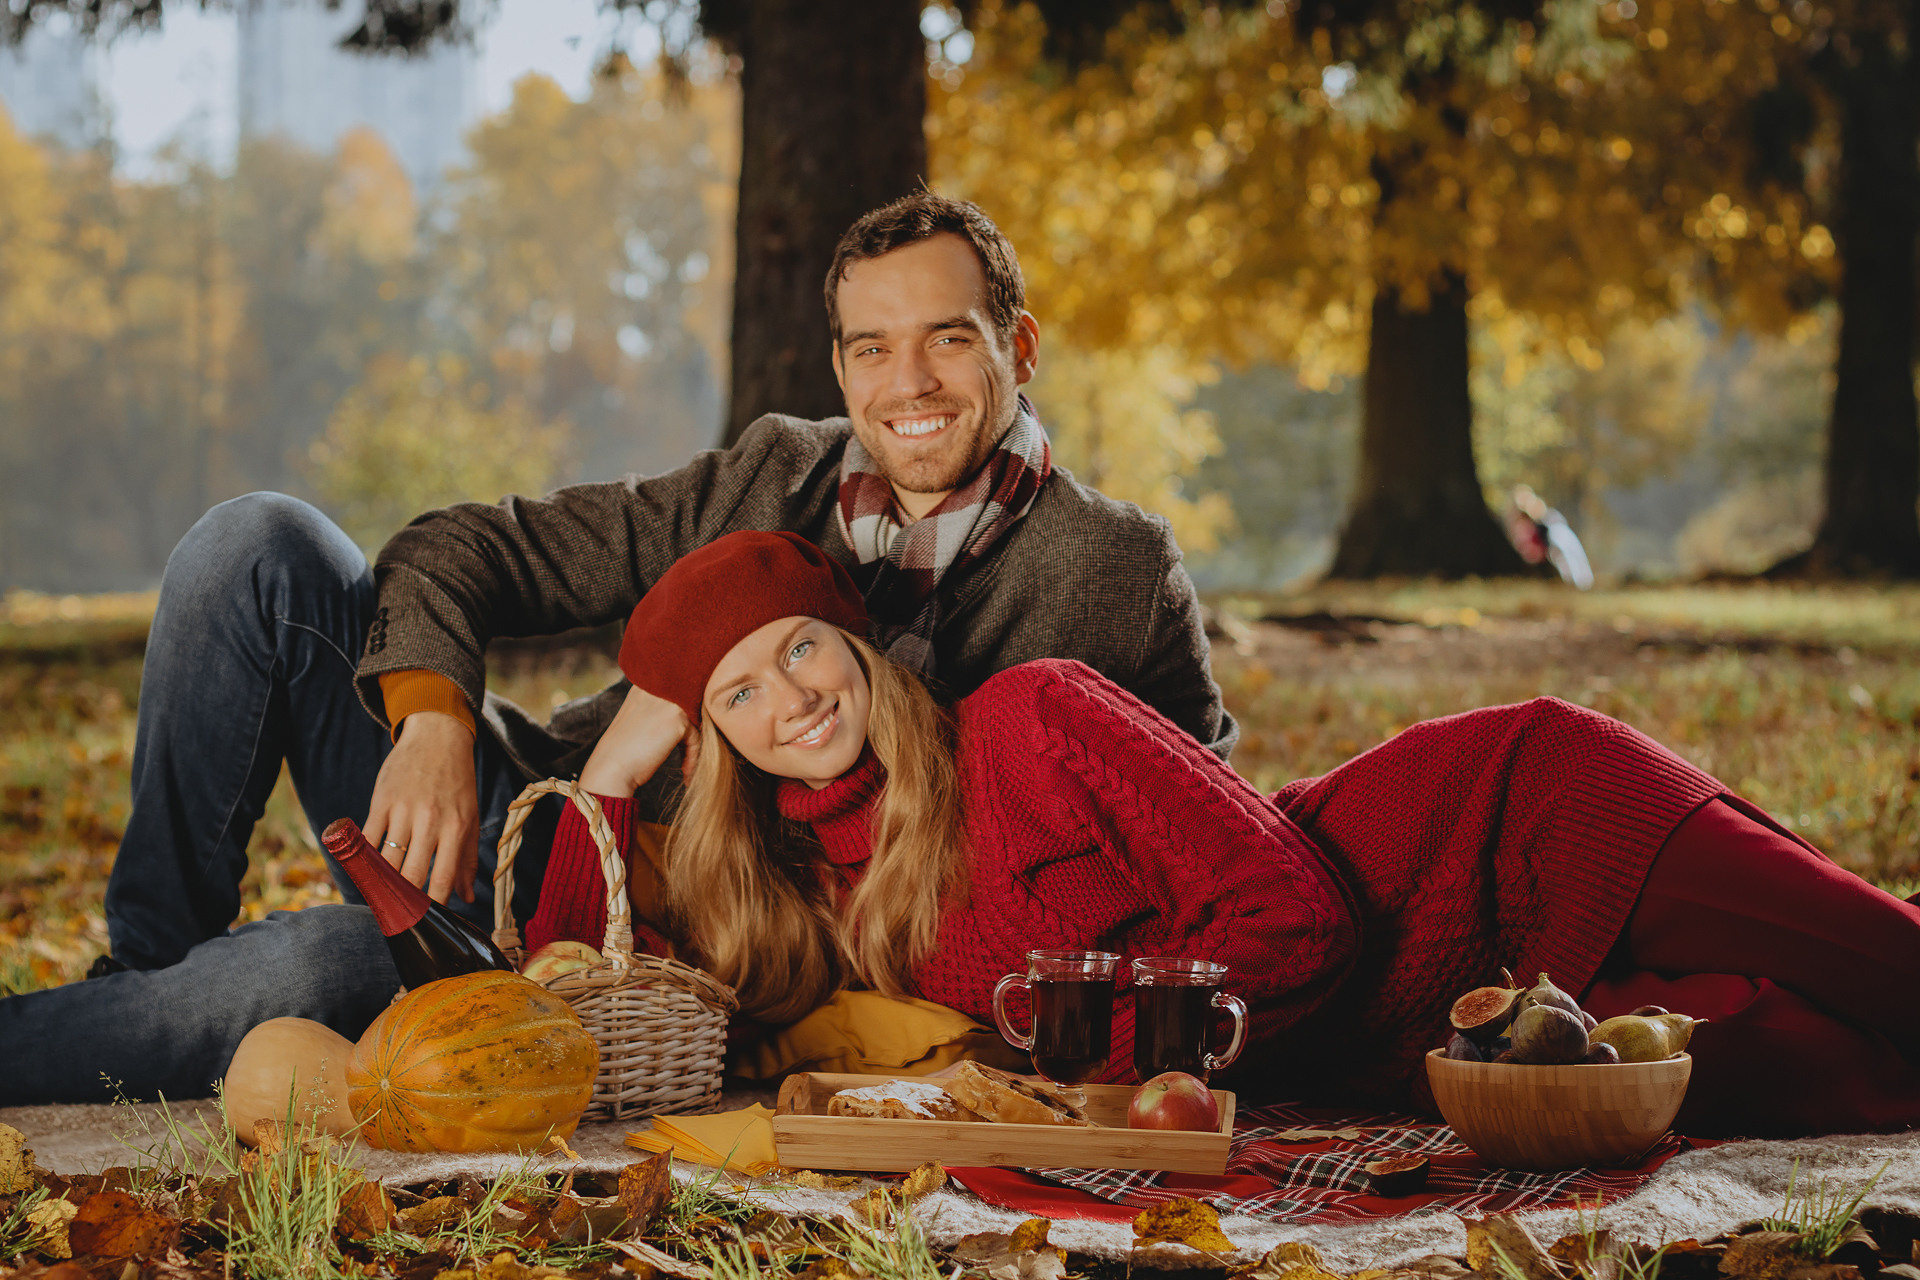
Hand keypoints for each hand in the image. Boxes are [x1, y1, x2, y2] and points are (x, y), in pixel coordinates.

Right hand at [363, 711, 479, 903]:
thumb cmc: (457, 783)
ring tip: (379, 899)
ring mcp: (402, 810)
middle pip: (410, 874)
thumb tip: (466, 897)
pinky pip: (366, 839)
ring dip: (380, 884)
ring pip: (385, 861)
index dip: (433, 904)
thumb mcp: (470, 817)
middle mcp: (429, 820)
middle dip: (402, 901)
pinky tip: (364, 873)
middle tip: (398, 915)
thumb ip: (468, 859)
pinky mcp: (380, 801)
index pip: (443, 876)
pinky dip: (363, 860)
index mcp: (456, 827)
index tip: (426, 921)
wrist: (438, 738)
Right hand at [579, 685, 694, 796]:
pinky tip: (686, 773)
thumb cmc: (624, 753)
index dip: (685, 722)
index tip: (681, 744)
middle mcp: (656, 688)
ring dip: (693, 748)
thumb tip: (693, 718)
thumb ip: (660, 713)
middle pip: (691, 708)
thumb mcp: (640, 722)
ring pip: (695, 723)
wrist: (610, 770)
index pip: (679, 697)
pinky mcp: (677, 719)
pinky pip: (696, 738)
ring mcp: (667, 701)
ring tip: (687, 768)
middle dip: (692, 734)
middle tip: (688, 757)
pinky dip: (693, 757)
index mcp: (645, 686)